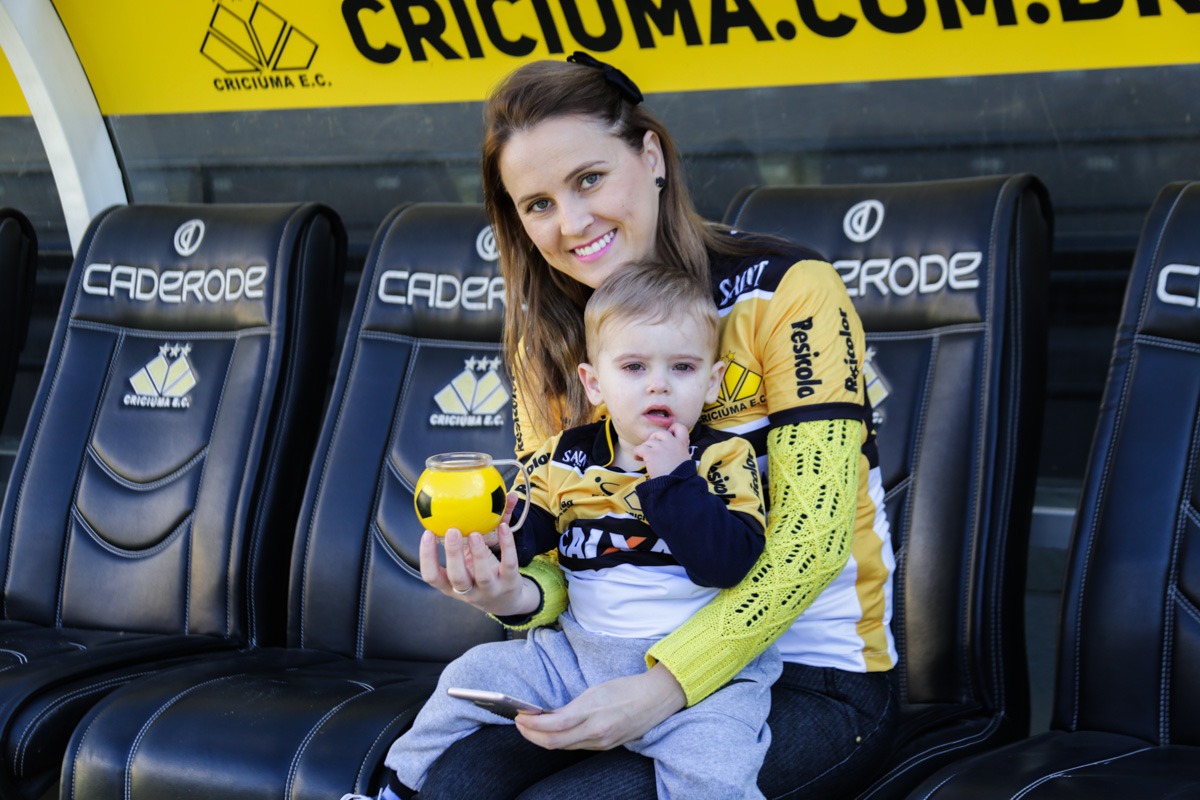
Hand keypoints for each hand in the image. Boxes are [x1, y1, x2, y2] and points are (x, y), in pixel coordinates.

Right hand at [420, 495, 539, 617]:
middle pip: (456, 578)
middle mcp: (469, 592)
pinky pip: (508, 564)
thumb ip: (468, 531)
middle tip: (451, 530)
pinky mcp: (510, 583)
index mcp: (452, 586)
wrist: (508, 600)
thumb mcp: (470, 560)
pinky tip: (504, 527)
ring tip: (475, 532)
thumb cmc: (482, 573)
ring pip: (482, 575)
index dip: (426, 557)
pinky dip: (506, 546)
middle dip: (452, 554)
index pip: (432, 576)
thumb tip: (469, 500)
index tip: (427, 533)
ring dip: (478, 553)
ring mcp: (490, 590)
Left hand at [513, 664, 686, 749]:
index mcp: (592, 712)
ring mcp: (601, 742)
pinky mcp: (606, 747)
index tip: (519, 716)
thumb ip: (573, 706)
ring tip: (531, 727)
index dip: (532, 724)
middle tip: (519, 724)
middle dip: (531, 735)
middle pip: (554, 743)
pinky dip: (560, 741)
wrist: (656, 699)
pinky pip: (576, 747)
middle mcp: (596, 732)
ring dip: (543, 739)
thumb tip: (548, 716)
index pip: (553, 726)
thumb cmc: (626, 688)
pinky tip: (553, 732)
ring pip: (563, 747)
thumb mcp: (596, 690)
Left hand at [633, 422, 689, 478]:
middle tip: (652, 449)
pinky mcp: (651, 454)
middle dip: (654, 439)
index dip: (672, 429)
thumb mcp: (685, 459)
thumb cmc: (680, 476)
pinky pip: (639, 448)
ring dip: (645, 449)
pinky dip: (637, 453)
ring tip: (645, 458)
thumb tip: (675, 445)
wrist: (676, 485)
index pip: (679, 427)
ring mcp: (661, 447)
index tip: (669, 435)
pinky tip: (638, 459)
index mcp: (682, 444)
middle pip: (659, 432)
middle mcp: (671, 442)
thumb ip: (680, 449)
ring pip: (648, 442)